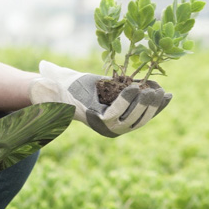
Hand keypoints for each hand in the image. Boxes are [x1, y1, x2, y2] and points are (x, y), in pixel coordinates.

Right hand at [28, 60, 171, 137]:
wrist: (75, 91)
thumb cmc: (64, 83)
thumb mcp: (55, 82)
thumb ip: (49, 83)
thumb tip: (39, 81)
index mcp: (93, 120)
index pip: (113, 116)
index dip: (126, 104)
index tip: (135, 88)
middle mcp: (109, 127)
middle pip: (132, 120)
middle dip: (144, 105)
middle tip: (151, 89)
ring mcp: (122, 124)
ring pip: (142, 118)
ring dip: (153, 105)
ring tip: (161, 90)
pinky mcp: (131, 116)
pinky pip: (147, 113)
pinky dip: (158, 105)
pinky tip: (168, 95)